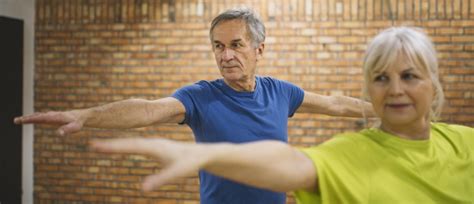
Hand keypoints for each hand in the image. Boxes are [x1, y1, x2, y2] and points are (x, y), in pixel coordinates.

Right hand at [14, 110, 83, 135]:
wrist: (80, 116)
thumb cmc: (78, 122)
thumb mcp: (75, 127)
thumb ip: (67, 130)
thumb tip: (59, 133)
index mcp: (56, 117)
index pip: (42, 118)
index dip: (32, 119)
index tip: (23, 120)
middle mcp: (52, 115)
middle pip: (37, 116)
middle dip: (27, 118)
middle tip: (16, 120)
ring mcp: (51, 116)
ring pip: (38, 116)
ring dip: (28, 118)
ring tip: (18, 120)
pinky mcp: (51, 117)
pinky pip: (40, 116)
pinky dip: (33, 117)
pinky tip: (28, 118)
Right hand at [90, 138, 205, 190]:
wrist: (202, 154)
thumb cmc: (189, 163)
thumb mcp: (176, 173)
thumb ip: (160, 180)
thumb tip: (143, 189)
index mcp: (154, 147)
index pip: (130, 146)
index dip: (113, 146)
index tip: (96, 144)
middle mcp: (152, 143)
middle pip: (128, 142)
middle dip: (110, 144)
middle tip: (92, 144)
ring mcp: (154, 144)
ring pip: (132, 142)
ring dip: (117, 143)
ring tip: (101, 145)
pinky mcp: (157, 148)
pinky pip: (137, 145)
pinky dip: (126, 145)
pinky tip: (122, 147)